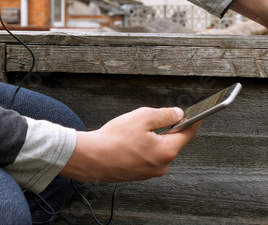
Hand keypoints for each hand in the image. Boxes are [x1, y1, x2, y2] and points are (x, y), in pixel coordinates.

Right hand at [60, 107, 201, 182]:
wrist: (90, 158)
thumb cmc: (113, 140)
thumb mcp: (142, 117)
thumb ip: (164, 114)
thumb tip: (177, 114)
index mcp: (166, 151)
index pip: (188, 133)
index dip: (193, 121)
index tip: (199, 114)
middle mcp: (161, 165)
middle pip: (171, 142)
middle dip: (164, 129)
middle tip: (147, 120)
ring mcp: (149, 172)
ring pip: (157, 150)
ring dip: (150, 139)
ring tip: (131, 133)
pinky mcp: (137, 174)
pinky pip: (146, 157)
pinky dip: (140, 148)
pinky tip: (126, 143)